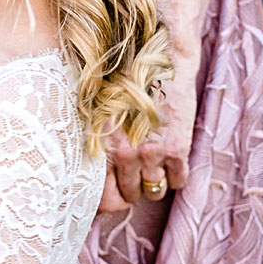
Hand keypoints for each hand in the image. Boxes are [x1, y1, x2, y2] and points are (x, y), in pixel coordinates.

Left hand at [98, 65, 197, 211]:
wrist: (158, 60)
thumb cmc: (123, 83)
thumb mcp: (96, 114)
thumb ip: (94, 144)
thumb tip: (85, 175)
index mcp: (101, 147)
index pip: (101, 196)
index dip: (107, 202)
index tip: (112, 197)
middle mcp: (125, 154)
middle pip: (129, 195)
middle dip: (131, 189)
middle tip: (134, 176)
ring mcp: (152, 153)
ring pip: (152, 192)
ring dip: (152, 185)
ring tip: (151, 169)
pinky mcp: (177, 148)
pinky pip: (177, 181)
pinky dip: (174, 178)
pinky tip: (170, 164)